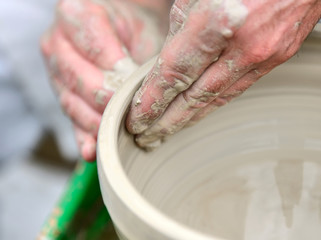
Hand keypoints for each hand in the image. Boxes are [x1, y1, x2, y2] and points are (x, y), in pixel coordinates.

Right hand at [41, 0, 168, 160]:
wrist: (120, 31)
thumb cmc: (133, 28)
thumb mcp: (142, 31)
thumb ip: (138, 57)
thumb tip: (148, 94)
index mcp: (75, 15)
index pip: (94, 45)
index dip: (115, 67)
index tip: (133, 81)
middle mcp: (57, 43)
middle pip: (80, 79)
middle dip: (108, 100)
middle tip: (132, 114)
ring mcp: (56, 71)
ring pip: (72, 102)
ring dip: (97, 122)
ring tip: (116, 137)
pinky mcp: (63, 95)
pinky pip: (70, 118)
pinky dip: (83, 136)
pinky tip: (92, 150)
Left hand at [126, 0, 320, 149]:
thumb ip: (180, 26)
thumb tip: (169, 60)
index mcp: (217, 19)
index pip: (174, 74)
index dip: (152, 102)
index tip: (137, 119)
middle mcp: (243, 44)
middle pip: (195, 97)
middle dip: (166, 121)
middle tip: (145, 137)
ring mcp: (265, 53)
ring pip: (218, 98)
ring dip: (190, 119)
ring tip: (167, 131)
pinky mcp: (279, 57)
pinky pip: (239, 87)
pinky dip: (214, 103)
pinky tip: (199, 112)